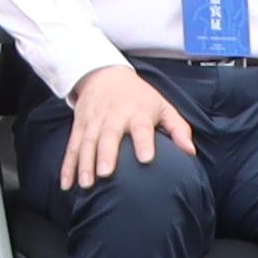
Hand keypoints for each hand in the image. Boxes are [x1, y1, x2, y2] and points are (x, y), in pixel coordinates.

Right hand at [63, 64, 194, 191]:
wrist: (104, 73)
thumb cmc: (138, 96)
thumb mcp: (162, 105)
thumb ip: (177, 128)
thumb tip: (190, 152)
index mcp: (137, 112)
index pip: (141, 127)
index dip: (143, 142)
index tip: (146, 158)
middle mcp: (114, 116)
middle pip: (108, 136)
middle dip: (106, 154)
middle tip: (105, 174)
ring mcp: (93, 121)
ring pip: (87, 143)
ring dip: (84, 163)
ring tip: (86, 183)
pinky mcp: (79, 126)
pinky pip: (72, 147)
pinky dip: (67, 166)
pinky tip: (67, 184)